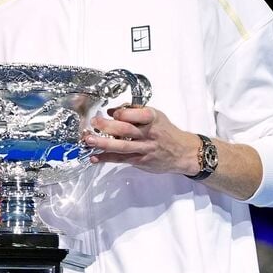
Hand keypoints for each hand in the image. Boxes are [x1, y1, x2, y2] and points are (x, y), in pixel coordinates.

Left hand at [81, 106, 196, 174]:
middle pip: (125, 130)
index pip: (135, 114)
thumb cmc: (166, 131)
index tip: (111, 113)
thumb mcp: (155, 115)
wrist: (183, 152)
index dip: (121, 113)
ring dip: (102, 144)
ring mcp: (144, 149)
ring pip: (121, 146)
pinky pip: (121, 159)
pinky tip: (94, 157)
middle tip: (94, 123)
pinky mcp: (140, 161)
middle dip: (107, 126)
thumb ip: (134, 111)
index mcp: (152, 118)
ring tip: (88, 140)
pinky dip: (106, 158)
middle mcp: (148, 134)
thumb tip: (112, 111)